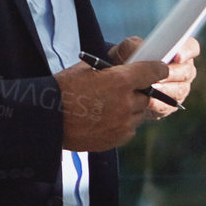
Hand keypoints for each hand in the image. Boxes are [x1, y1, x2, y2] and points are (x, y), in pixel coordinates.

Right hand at [56, 56, 170, 150]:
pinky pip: (129, 128)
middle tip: (122, 90)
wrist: (47, 120)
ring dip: (130, 108)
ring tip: (109, 106)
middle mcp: (126, 103)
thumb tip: (124, 67)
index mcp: (120, 80)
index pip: (153, 72)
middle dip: (138, 91)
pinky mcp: (117, 138)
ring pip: (138, 113)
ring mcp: (123, 123)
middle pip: (146, 95)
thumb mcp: (86, 69)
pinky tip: (105, 119)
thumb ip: (110, 69)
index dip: (157, 69)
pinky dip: (122, 123)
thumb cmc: (63, 90)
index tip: (159, 69)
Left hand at [111, 36, 200, 118]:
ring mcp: (179, 88)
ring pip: (180, 90)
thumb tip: (139, 51)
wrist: (121, 80)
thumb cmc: (129, 59)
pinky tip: (149, 101)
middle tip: (161, 75)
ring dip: (166, 90)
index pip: (192, 48)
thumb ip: (134, 46)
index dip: (187, 51)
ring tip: (153, 88)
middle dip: (174, 73)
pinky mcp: (170, 105)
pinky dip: (159, 104)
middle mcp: (183, 70)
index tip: (176, 56)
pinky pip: (169, 106)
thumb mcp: (128, 48)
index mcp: (178, 51)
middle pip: (187, 71)